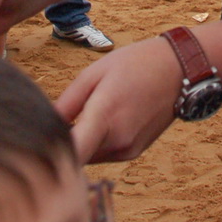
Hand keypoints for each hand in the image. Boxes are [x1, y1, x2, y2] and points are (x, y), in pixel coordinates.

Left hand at [57, 37, 185, 162]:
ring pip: (89, 157)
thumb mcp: (94, 73)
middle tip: (58, 121)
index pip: (71, 154)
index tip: (42, 143)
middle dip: (64, 144)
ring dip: (81, 144)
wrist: (179, 70)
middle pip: (75, 156)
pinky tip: (102, 120)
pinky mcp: (134, 152)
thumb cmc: (135, 64)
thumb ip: (67, 102)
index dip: (52, 153)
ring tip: (84, 115)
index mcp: (104, 116)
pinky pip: (104, 154)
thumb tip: (46, 124)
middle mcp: (117, 140)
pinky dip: (96, 144)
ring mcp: (127, 150)